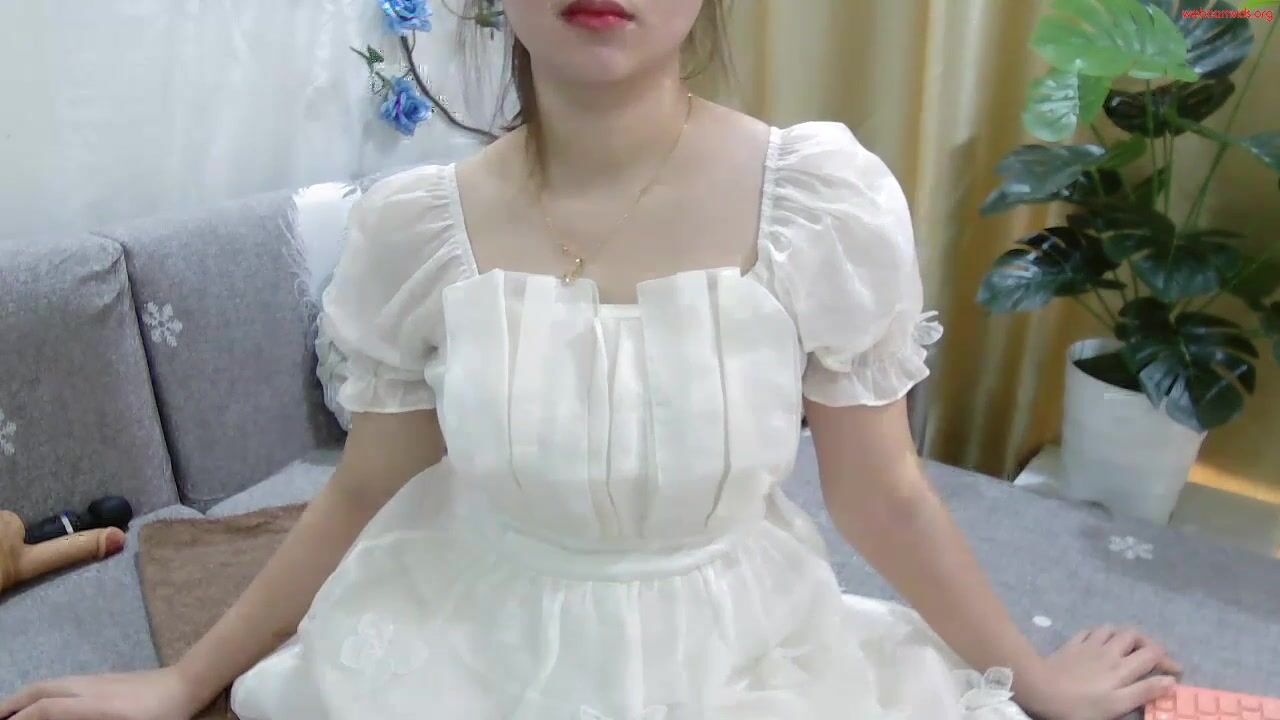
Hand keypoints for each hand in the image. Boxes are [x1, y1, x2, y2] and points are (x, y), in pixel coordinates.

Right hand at [0, 668, 200, 719]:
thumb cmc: (162, 714)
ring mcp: (97, 680)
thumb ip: (87, 716)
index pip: (46, 708)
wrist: (187, 683)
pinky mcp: (104, 679)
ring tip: (11, 712)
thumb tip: (60, 713)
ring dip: (27, 696)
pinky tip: (44, 704)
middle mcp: (89, 687)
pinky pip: (65, 684)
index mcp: (93, 703)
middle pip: (41, 689)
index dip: (22, 718)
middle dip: (13, 703)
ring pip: (52, 683)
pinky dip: (44, 692)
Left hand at [1016, 625, 1182, 719]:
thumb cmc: (1081, 705)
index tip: (1175, 671)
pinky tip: (1099, 641)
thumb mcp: (1117, 705)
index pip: (1153, 654)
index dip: (1167, 660)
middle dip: (1149, 643)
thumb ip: (1144, 691)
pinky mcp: (1071, 644)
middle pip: (1135, 635)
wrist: (1041, 688)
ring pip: (1112, 629)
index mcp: (1123, 667)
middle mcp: (1109, 651)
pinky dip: (1100, 634)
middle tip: (1153, 657)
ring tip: (1129, 648)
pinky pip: (1090, 631)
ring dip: (1124, 635)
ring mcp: (1088, 645)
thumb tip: (1170, 680)